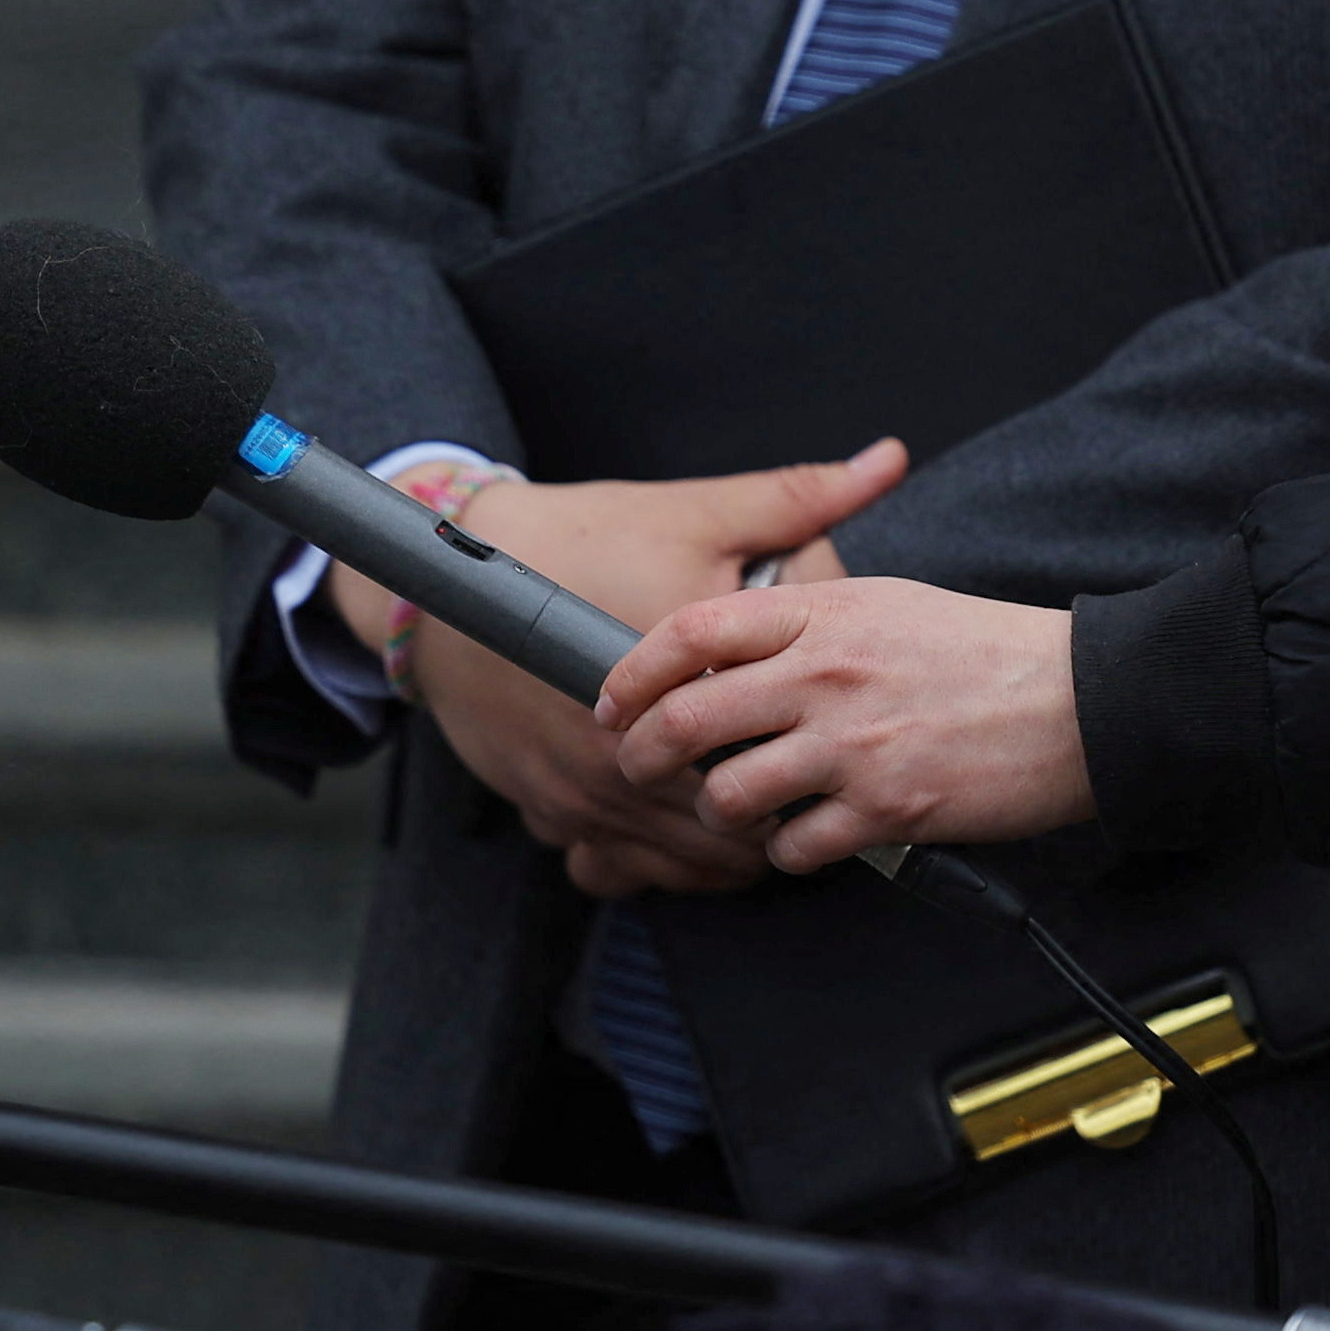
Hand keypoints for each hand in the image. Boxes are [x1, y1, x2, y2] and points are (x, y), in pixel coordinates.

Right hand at [353, 444, 909, 897]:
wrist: (443, 569)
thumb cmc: (575, 538)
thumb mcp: (687, 513)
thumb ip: (794, 500)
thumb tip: (886, 462)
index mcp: (678, 680)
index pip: (775, 755)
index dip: (814, 756)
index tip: (830, 741)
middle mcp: (625, 751)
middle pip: (733, 824)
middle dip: (775, 813)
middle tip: (799, 787)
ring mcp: (579, 790)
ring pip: (681, 864)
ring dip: (724, 853)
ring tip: (754, 819)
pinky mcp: (543, 807)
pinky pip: (615, 868)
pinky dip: (652, 863)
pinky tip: (675, 832)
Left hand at [597, 577, 1092, 868]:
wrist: (1085, 698)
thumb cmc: (981, 646)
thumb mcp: (879, 601)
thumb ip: (798, 621)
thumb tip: (725, 647)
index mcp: (815, 616)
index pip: (686, 634)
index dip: (631, 673)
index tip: (611, 702)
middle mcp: (820, 677)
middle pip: (686, 720)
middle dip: (643, 755)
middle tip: (638, 770)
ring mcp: (851, 747)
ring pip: (730, 793)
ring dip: (717, 812)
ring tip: (731, 810)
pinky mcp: (888, 809)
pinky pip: (796, 846)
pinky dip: (783, 852)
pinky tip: (798, 839)